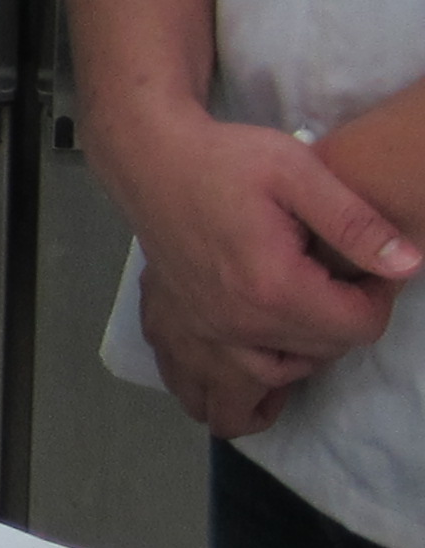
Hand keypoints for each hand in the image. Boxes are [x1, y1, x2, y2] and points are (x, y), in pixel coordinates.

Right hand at [100, 109, 412, 426]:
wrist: (150, 159)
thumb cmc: (225, 160)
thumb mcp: (300, 171)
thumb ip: (356, 223)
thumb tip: (409, 266)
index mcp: (273, 287)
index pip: (357, 328)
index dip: (377, 298)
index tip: (366, 268)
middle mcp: (235, 325)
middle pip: (320, 356)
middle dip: (340, 324)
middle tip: (335, 281)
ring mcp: (199, 334)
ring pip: (264, 388)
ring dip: (294, 366)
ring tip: (301, 323)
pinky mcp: (175, 331)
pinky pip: (207, 388)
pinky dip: (236, 384)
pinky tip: (249, 355)